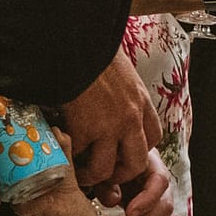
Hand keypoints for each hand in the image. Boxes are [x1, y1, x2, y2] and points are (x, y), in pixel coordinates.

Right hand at [58, 50, 160, 186]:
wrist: (75, 38)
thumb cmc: (92, 46)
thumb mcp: (119, 68)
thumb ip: (120, 89)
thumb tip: (108, 97)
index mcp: (141, 100)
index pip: (153, 138)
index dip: (138, 150)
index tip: (124, 152)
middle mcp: (131, 117)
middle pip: (137, 163)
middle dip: (121, 175)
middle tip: (106, 176)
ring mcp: (109, 126)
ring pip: (106, 169)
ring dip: (91, 176)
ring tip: (78, 173)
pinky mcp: (84, 128)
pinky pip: (78, 156)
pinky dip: (69, 157)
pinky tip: (62, 152)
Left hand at [111, 149, 175, 215]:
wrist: (112, 168)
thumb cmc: (109, 167)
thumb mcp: (104, 170)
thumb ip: (106, 183)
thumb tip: (113, 200)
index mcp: (152, 165)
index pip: (161, 182)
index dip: (148, 200)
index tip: (128, 213)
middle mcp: (161, 184)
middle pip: (167, 207)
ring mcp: (161, 200)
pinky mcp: (156, 214)